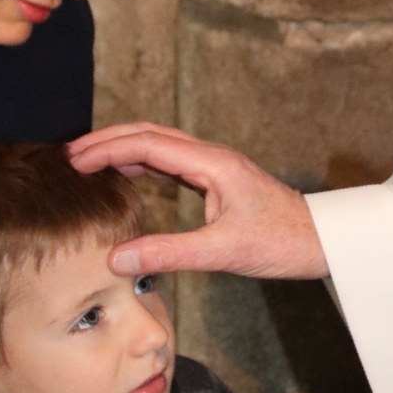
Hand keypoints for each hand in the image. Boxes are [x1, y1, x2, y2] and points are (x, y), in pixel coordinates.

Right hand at [65, 124, 326, 280]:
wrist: (323, 241)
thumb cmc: (282, 243)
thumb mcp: (222, 252)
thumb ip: (169, 253)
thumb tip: (117, 258)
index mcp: (212, 164)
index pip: (148, 144)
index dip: (107, 149)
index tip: (74, 160)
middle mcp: (211, 158)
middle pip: (149, 135)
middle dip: (108, 141)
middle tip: (70, 156)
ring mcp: (215, 167)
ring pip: (159, 146)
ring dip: (123, 149)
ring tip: (88, 163)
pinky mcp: (217, 181)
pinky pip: (171, 163)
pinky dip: (142, 163)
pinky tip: (127, 176)